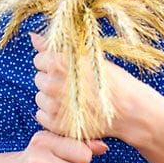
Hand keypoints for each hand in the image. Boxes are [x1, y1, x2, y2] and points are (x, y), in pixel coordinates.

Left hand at [30, 32, 161, 146]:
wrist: (130, 111)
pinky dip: (52, 112)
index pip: (39, 59)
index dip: (51, 61)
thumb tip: (33, 37)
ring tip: (74, 97)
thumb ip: (55, 49)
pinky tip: (69, 110)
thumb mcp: (89, 58)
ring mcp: (54, 107)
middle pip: (39, 78)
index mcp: (62, 64)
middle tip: (73, 83)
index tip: (65, 65)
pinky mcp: (56, 125)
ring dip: (51, 96)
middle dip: (52, 78)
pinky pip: (41, 115)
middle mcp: (54, 85)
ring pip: (40, 97)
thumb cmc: (113, 81)